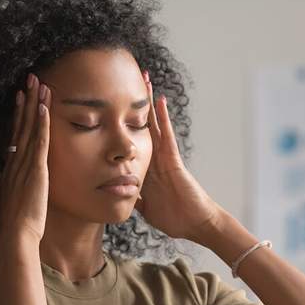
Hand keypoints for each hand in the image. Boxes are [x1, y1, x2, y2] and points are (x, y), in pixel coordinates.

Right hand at [0, 73, 50, 242]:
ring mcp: (24, 164)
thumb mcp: (1, 198)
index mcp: (10, 165)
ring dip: (35, 104)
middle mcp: (15, 160)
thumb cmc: (12, 221)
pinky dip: (41, 124)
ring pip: (30, 127)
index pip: (15, 132)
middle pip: (21, 123)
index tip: (21, 95)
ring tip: (40, 83)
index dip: (18, 113)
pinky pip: (39, 141)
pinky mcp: (35, 170)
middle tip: (31, 77)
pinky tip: (44, 108)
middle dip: (27, 99)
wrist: (16, 234)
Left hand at [134, 71, 221, 241]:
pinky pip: (167, 135)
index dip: (121, 124)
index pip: (131, 141)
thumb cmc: (174, 217)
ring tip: (143, 79)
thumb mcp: (145, 207)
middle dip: (133, 105)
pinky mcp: (173, 160)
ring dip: (148, 102)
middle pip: (141, 125)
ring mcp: (164, 157)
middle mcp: (154, 158)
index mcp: (146, 168)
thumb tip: (117, 195)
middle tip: (125, 80)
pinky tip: (159, 101)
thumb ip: (133, 198)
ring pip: (153, 124)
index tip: (110, 107)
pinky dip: (163, 118)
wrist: (195, 224)